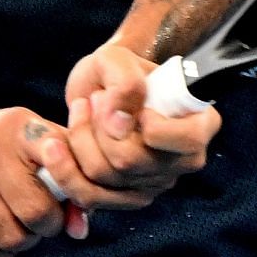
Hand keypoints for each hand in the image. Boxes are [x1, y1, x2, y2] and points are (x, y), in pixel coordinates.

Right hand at [0, 107, 71, 256]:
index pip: (61, 160)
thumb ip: (67, 177)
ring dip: (22, 242)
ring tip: (18, 227)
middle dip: (46, 227)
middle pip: (36, 211)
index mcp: (19, 126)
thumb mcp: (32, 145)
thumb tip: (80, 228)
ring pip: (11, 236)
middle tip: (41, 221)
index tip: (68, 197)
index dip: (74, 189)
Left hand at [43, 43, 220, 203]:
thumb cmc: (117, 71)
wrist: (100, 89)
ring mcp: (155, 182)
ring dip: (80, 140)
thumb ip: (125, 83)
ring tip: (79, 111)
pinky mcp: (125, 197)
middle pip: (133, 161)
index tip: (137, 107)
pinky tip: (56, 145)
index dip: (154, 127)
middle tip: (94, 99)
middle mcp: (183, 160)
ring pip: (106, 177)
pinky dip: (66, 169)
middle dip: (99, 127)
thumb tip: (120, 123)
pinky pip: (90, 196)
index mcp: (199, 123)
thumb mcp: (118, 59)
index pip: (189, 141)